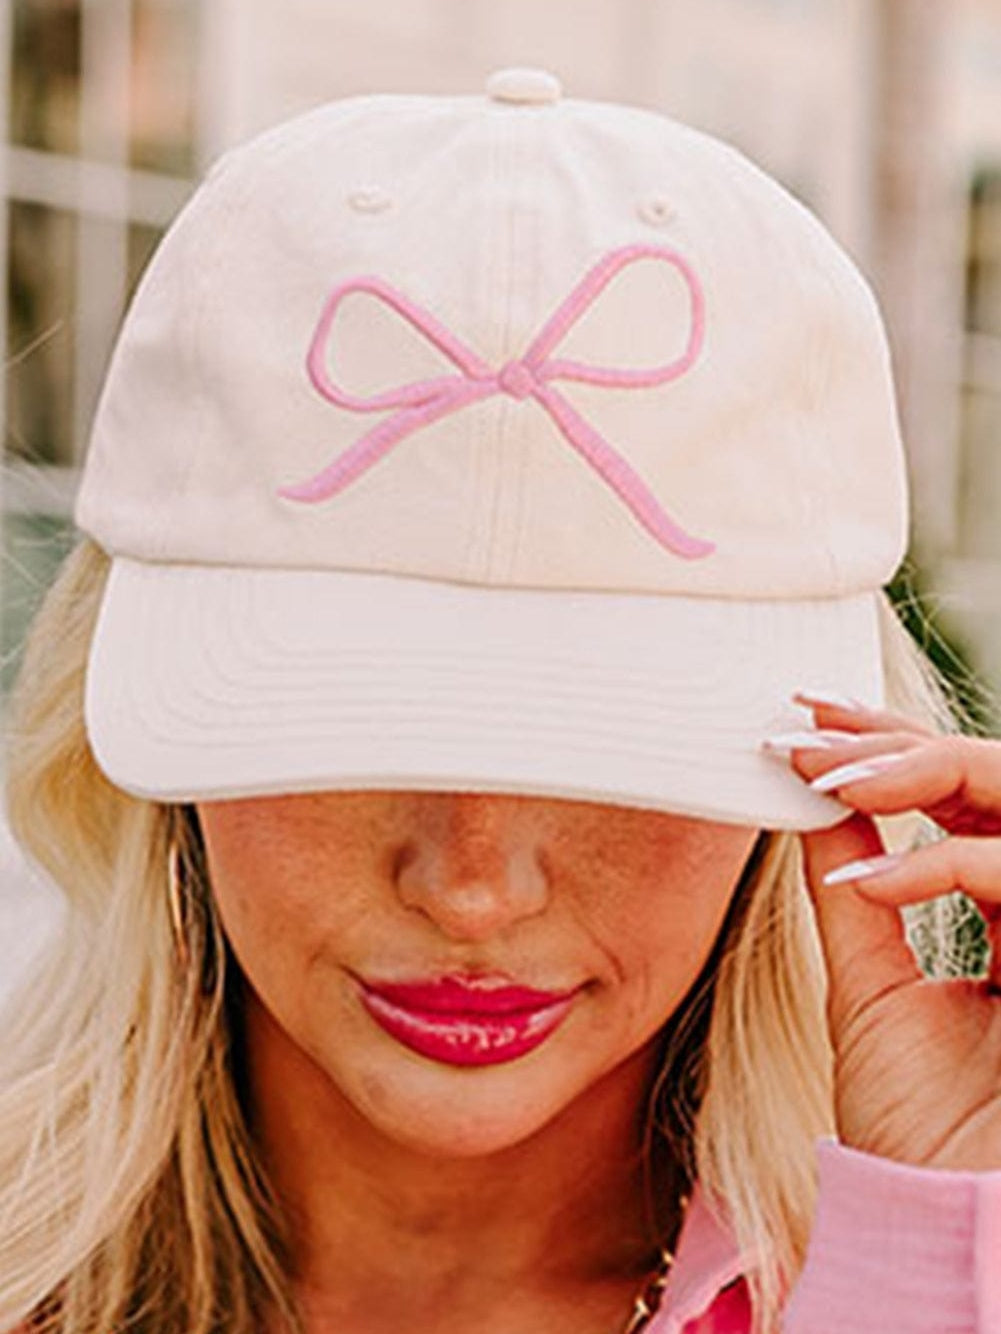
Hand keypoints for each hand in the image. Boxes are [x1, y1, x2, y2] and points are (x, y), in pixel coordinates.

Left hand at [765, 692, 1000, 1172]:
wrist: (939, 1224)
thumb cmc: (913, 1125)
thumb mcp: (866, 983)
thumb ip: (854, 890)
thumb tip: (814, 803)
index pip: (962, 800)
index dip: (894, 748)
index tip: (808, 717)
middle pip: (997, 779)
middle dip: (901, 740)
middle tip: (809, 726)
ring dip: (919, 771)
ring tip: (825, 776)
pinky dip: (942, 865)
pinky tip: (864, 883)